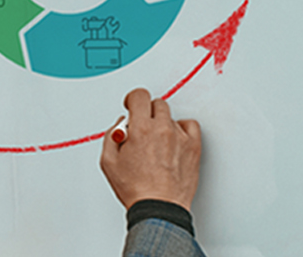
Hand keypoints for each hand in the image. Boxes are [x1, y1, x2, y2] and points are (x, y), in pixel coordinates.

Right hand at [100, 88, 202, 210]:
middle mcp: (162, 129)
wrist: (159, 206)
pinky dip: (182, 129)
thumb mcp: (108, 161)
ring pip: (171, 116)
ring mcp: (180, 137)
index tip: (132, 105)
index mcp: (140, 129)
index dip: (133, 99)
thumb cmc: (136, 188)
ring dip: (162, 123)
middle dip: (147, 113)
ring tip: (157, 141)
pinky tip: (173, 140)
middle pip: (156, 103)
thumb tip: (120, 126)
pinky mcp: (194, 147)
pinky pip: (190, 125)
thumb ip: (111, 136)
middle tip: (142, 128)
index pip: (139, 96)